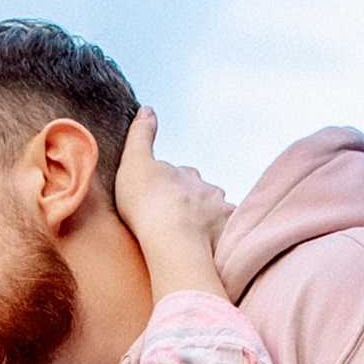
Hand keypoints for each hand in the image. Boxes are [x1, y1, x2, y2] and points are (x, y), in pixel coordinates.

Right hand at [112, 105, 229, 301]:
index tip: (164, 196)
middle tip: (180, 221)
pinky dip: (223, 243)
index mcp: (187, 175)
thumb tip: (148, 109)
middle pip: (204, 195)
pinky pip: (229, 239)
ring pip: (217, 215)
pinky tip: (213, 253)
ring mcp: (221, 214)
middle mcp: (208, 191)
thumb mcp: (134, 163)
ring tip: (196, 241)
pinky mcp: (229, 239)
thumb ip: (141, 136)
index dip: (173, 184)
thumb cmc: (148, 203)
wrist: (173, 239)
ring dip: (209, 224)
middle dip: (195, 203)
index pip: (183, 175)